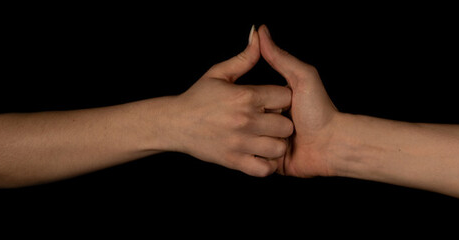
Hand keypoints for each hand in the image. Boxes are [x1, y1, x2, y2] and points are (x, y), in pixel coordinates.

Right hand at [160, 27, 292, 176]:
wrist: (173, 125)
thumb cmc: (197, 98)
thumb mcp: (219, 73)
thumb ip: (244, 56)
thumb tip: (259, 32)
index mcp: (244, 96)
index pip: (284, 96)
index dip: (281, 98)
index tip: (271, 101)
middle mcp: (245, 120)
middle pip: (285, 123)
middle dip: (280, 121)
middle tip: (267, 120)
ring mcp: (240, 143)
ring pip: (278, 147)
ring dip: (275, 144)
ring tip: (265, 138)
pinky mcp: (235, 162)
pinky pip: (264, 168)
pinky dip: (266, 164)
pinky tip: (260, 154)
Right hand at [259, 25, 340, 176]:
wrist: (333, 145)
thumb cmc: (320, 111)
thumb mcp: (301, 78)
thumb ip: (280, 57)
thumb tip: (262, 31)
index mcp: (272, 101)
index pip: (254, 98)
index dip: (266, 102)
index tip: (283, 106)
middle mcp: (268, 123)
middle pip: (252, 122)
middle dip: (267, 124)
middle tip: (290, 124)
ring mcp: (267, 144)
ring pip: (253, 143)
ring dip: (268, 144)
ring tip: (286, 141)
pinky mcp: (269, 164)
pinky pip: (256, 163)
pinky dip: (264, 161)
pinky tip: (277, 156)